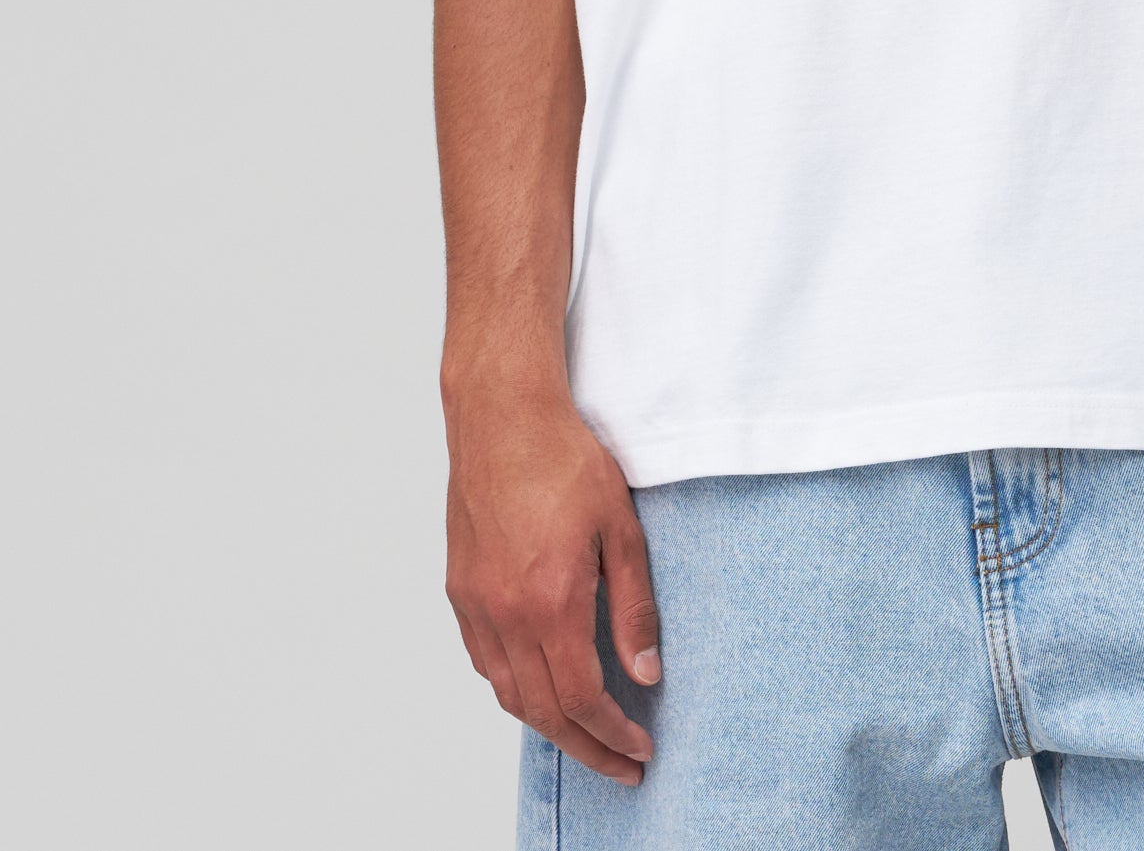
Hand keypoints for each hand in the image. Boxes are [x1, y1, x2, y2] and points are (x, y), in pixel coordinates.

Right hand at [443, 378, 660, 785]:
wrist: (503, 416)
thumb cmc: (564, 459)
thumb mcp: (621, 528)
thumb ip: (633, 606)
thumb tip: (645, 673)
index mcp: (551, 601)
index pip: (582, 698)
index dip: (613, 734)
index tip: (640, 749)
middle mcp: (506, 613)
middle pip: (543, 711)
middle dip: (585, 747)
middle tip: (620, 764)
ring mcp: (477, 604)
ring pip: (509, 693)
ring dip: (548, 723)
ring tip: (586, 733)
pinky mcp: (461, 589)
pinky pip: (485, 661)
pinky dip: (514, 687)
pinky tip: (540, 683)